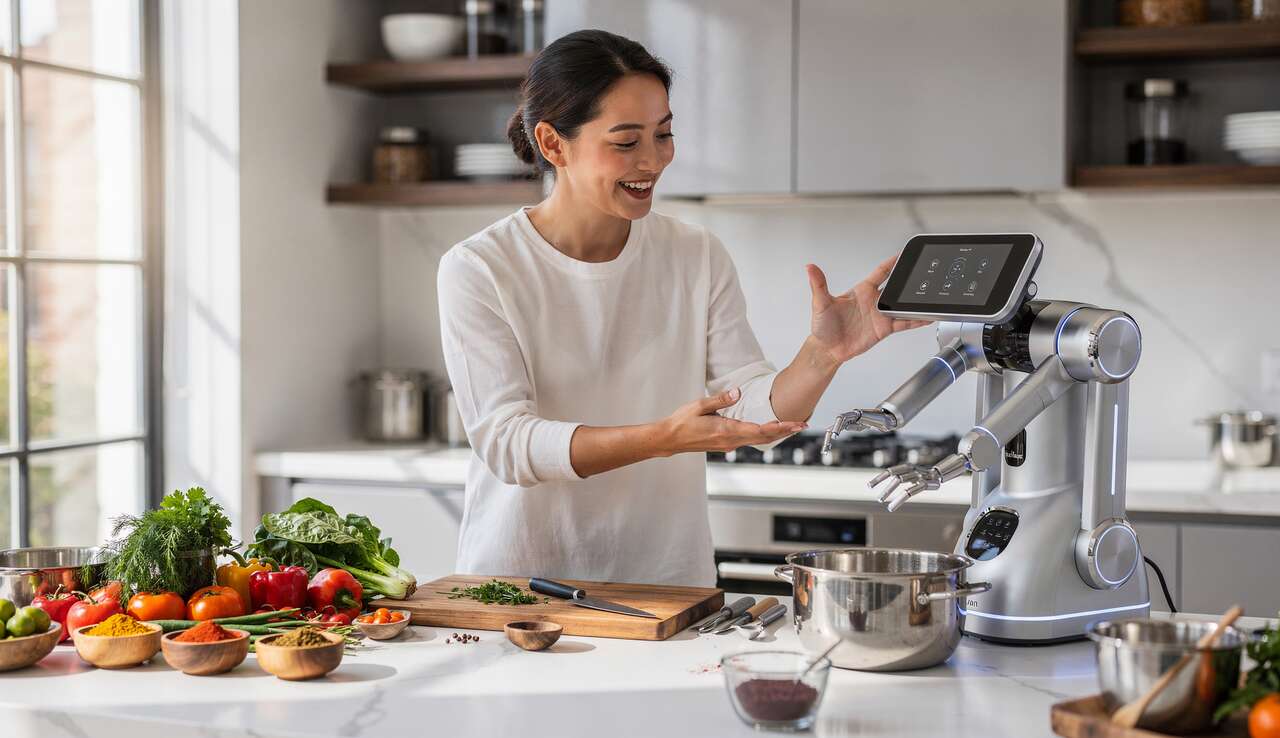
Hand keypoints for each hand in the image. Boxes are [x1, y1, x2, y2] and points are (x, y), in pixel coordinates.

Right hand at [660, 388, 806, 454]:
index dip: (780, 427)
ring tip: (791, 426)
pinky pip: (749, 439)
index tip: (795, 424)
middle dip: (784, 430)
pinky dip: (763, 434)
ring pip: (757, 439)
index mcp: (726, 430)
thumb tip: (738, 392)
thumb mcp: (699, 405)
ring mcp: (728, 444)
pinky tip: (769, 429)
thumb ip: (720, 399)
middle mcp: (730, 440)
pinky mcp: (726, 444)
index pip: (760, 430)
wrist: (669, 439)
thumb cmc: (682, 422)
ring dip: (775, 433)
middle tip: (803, 424)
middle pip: (764, 436)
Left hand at [806, 257, 929, 364]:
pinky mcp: (883, 329)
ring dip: (914, 301)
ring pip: (902, 305)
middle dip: (908, 281)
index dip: (892, 263)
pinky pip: (903, 323)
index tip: (903, 254)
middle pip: (895, 287)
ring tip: (929, 296)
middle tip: (922, 274)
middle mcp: (873, 301)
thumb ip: (818, 284)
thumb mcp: (820, 303)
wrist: (827, 350)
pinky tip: (926, 317)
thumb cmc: (822, 327)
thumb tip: (810, 267)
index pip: (880, 272)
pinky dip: (915, 320)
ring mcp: (879, 315)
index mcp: (861, 291)